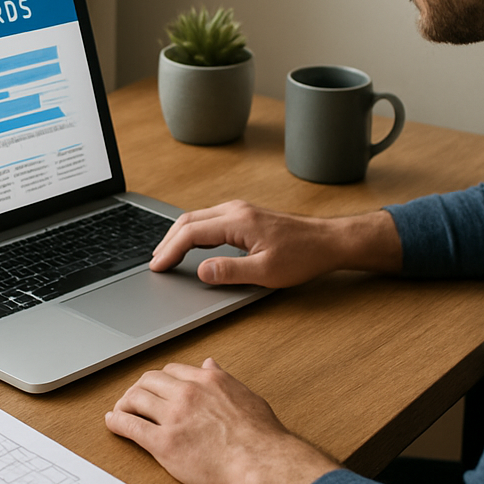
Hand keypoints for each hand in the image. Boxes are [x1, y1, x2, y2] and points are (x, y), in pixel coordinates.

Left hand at [106, 358, 339, 483]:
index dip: (160, 380)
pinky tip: (113, 422)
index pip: (171, 371)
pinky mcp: (163, 443)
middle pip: (149, 380)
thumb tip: (210, 364)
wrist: (260, 462)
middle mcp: (187, 393)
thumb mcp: (245, 395)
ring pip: (136, 399)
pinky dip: (117, 421)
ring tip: (121, 410)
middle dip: (138, 388)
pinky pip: (131, 426)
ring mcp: (173, 417)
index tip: (155, 388)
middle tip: (133, 398)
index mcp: (207, 380)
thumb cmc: (260, 435)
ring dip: (124, 402)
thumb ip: (223, 379)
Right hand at [149, 200, 401, 286]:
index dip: (170, 250)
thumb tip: (201, 271)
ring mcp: (241, 210)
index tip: (157, 266)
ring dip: (179, 235)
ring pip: (198, 217)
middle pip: (189, 220)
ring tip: (166, 254)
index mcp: (238, 221)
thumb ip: (230, 272)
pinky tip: (191, 244)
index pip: (191, 232)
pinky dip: (193, 231)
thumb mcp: (266, 272)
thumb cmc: (303, 256)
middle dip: (168, 241)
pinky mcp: (246, 215)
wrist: (328, 241)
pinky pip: (210, 219)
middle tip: (155, 261)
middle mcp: (236, 210)